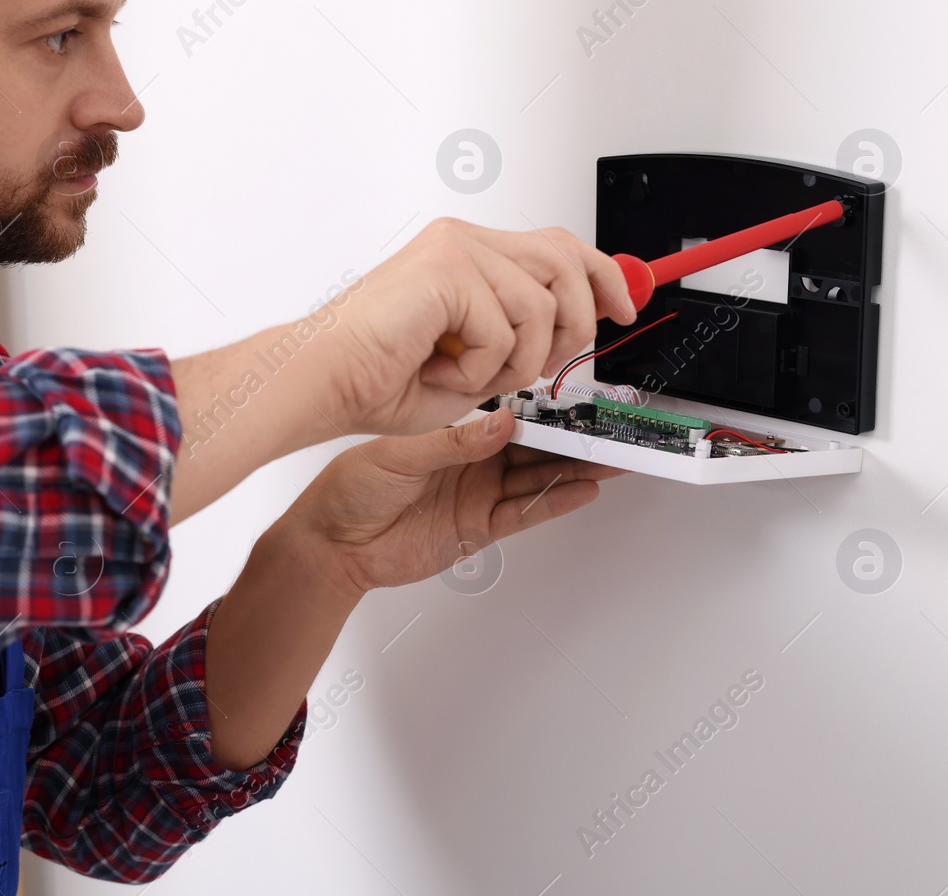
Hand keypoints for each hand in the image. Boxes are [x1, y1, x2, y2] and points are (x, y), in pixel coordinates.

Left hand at [285, 407, 625, 594]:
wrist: (332, 544)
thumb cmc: (350, 488)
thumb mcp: (400, 454)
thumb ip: (454, 443)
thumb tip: (502, 422)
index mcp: (455, 433)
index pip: (513, 419)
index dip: (548, 413)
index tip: (581, 403)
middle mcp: (472, 461)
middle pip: (536, 449)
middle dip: (576, 441)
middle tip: (615, 431)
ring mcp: (478, 494)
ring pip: (538, 480)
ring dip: (576, 471)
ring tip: (615, 460)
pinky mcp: (477, 529)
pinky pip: (524, 514)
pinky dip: (553, 503)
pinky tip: (583, 491)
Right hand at [312, 218, 636, 436]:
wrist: (324, 381)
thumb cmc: (376, 377)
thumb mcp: (474, 358)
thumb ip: (519, 335)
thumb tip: (573, 334)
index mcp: (465, 252)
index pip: (557, 244)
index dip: (602, 274)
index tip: (624, 307)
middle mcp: (462, 241)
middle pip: (566, 259)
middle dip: (579, 322)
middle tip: (553, 366)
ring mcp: (455, 250)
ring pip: (542, 303)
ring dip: (518, 359)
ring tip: (473, 377)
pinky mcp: (448, 270)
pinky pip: (504, 328)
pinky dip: (481, 369)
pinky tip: (442, 373)